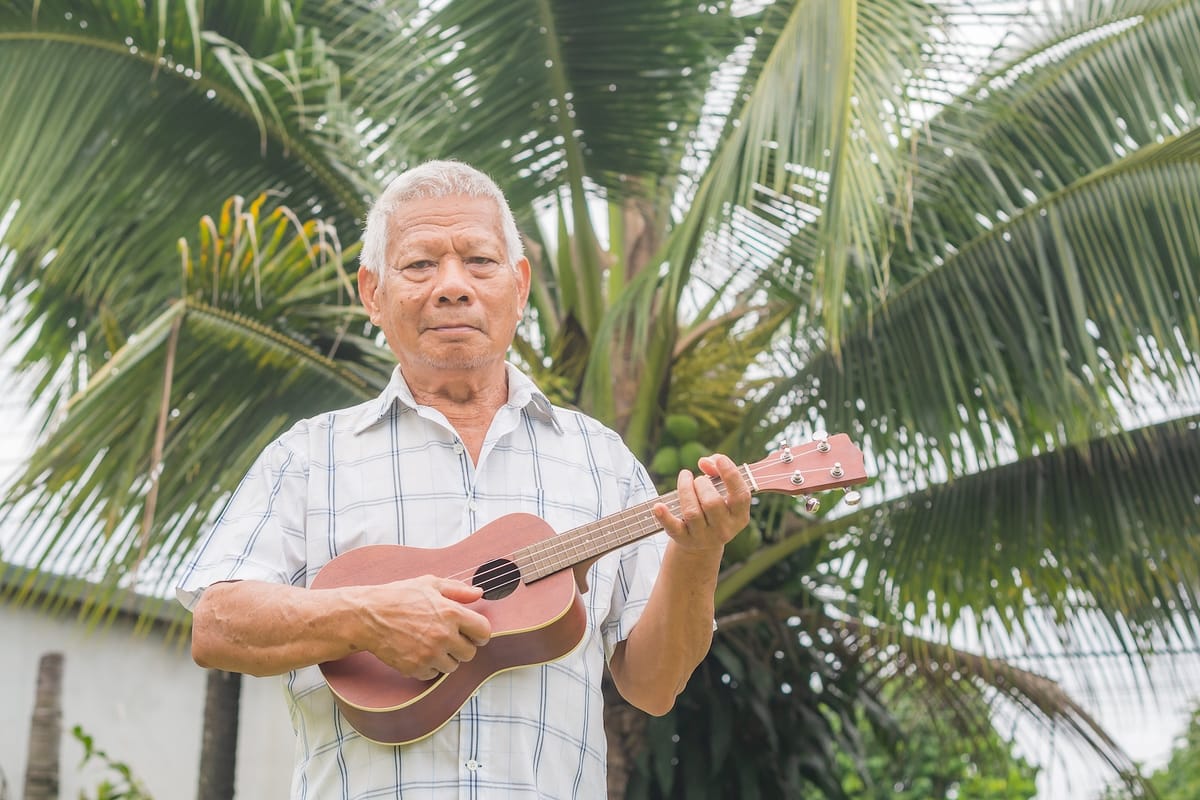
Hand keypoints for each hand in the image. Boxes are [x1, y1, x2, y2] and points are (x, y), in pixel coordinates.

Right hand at [355, 575, 491, 679]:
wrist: (368, 616)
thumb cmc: (398, 597)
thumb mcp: (429, 584)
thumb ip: (457, 590)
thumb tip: (478, 594)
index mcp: (451, 613)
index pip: (483, 632)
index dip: (480, 633)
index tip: (473, 633)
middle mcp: (444, 636)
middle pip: (470, 653)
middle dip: (462, 646)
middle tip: (449, 638)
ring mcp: (430, 654)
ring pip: (453, 666)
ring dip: (446, 658)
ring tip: (431, 644)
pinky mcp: (415, 668)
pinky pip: (434, 674)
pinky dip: (429, 666)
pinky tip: (418, 651)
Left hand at [652, 454, 750, 555]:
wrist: (704, 542)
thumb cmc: (715, 507)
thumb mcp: (722, 492)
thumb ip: (717, 471)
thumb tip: (704, 462)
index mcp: (739, 516)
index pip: (740, 495)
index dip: (731, 475)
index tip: (720, 459)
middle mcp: (724, 529)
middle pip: (712, 502)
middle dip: (702, 483)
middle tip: (698, 480)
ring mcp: (704, 537)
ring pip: (692, 512)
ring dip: (685, 489)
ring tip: (685, 479)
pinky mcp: (684, 539)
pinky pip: (673, 528)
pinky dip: (664, 516)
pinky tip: (658, 506)